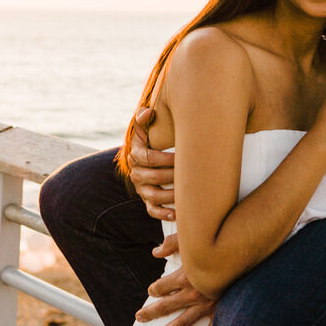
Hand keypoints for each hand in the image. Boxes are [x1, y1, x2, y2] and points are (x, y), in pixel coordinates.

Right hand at [128, 106, 176, 220]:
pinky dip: (163, 213)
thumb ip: (143, 117)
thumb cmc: (152, 137)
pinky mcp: (148, 201)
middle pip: (153, 177)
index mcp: (135, 155)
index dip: (164, 158)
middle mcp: (136, 173)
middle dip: (171, 175)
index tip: (179, 156)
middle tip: (189, 173)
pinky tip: (176, 213)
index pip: (147, 157)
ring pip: (154, 196)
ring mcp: (142, 189)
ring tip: (187, 192)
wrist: (149, 153)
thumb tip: (148, 111)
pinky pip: (152, 210)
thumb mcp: (145, 126)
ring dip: (171, 195)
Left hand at [134, 234, 216, 325]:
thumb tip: (155, 251)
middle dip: (151, 312)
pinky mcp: (222, 315)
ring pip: (181, 324)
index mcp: (187, 275)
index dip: (155, 288)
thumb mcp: (196, 238)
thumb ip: (174, 243)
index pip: (163, 286)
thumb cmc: (223, 245)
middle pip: (166, 306)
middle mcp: (195, 293)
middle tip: (139, 317)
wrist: (251, 258)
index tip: (152, 290)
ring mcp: (208, 307)